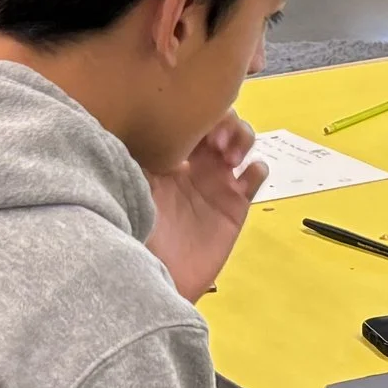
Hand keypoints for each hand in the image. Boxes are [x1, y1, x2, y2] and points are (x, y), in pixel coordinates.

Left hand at [145, 115, 263, 300]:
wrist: (153, 278)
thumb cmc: (134, 230)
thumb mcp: (130, 184)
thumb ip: (136, 152)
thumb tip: (136, 115)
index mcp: (167, 155)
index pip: (189, 119)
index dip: (198, 110)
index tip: (196, 117)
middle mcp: (194, 164)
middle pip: (220, 123)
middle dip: (224, 120)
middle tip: (217, 138)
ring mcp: (216, 183)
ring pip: (241, 143)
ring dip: (242, 138)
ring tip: (231, 155)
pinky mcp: (235, 206)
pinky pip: (255, 176)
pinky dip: (258, 167)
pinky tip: (246, 173)